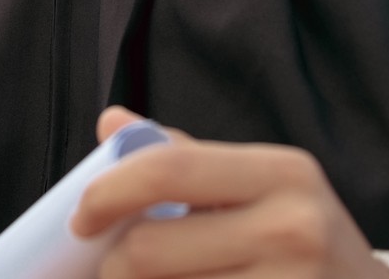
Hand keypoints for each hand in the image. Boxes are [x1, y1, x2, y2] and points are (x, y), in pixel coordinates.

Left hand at [71, 106, 388, 278]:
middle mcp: (292, 230)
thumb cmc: (304, 241)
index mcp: (283, 174)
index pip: (169, 170)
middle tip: (118, 273)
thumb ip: (186, 159)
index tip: (84, 218)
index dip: (108, 193)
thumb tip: (112, 124)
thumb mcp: (262, 187)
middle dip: (115, 267)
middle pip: (149, 252)